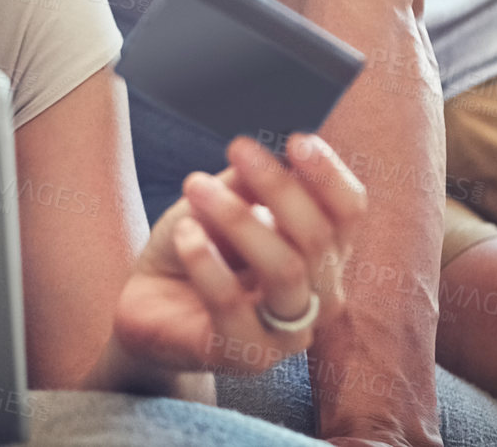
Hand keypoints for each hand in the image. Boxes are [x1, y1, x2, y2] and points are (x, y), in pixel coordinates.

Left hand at [107, 134, 364, 376]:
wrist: (148, 303)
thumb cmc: (197, 246)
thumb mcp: (222, 201)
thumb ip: (249, 181)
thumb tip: (274, 152)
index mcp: (323, 253)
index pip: (349, 213)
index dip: (329, 175)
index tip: (295, 140)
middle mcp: (318, 295)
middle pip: (317, 238)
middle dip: (278, 187)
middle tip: (237, 147)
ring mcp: (287, 334)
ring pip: (285, 271)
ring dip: (238, 220)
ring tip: (196, 186)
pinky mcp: (246, 356)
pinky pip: (233, 305)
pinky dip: (205, 262)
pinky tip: (184, 234)